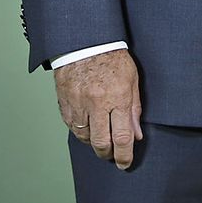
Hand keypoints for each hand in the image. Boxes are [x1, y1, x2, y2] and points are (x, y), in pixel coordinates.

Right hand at [55, 49, 142, 169]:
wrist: (85, 40)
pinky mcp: (64, 100)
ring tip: (100, 136)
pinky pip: (71, 125)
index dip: (124, 156)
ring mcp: (78, 102)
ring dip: (93, 142)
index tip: (124, 163)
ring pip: (84, 137)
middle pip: (101, 143)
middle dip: (107, 154)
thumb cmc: (112, 56)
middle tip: (111, 155)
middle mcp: (96, 102)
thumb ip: (134, 108)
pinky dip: (80, 130)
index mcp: (117, 96)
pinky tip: (87, 126)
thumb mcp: (132, 79)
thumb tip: (137, 134)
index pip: (122, 137)